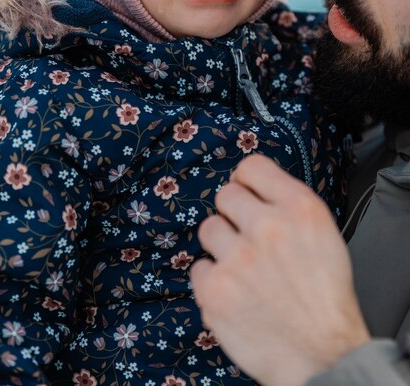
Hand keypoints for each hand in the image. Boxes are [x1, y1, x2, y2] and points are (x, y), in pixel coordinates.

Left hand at [191, 154, 369, 385]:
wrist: (324, 356)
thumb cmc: (325, 297)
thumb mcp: (323, 235)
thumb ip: (288, 206)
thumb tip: (254, 190)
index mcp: (299, 208)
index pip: (252, 167)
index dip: (246, 180)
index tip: (246, 192)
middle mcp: (267, 226)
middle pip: (225, 194)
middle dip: (233, 213)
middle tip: (246, 236)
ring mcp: (238, 258)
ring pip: (208, 228)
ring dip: (221, 245)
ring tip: (242, 267)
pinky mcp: (215, 290)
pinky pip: (199, 267)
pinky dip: (213, 280)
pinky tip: (235, 293)